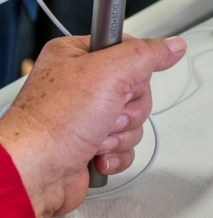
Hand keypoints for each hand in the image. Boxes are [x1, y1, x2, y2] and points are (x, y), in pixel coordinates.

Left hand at [0, 35, 185, 217]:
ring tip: (96, 135)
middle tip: (107, 112)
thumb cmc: (53, 122)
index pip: (128, 50)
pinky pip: (125, 144)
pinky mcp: (92, 143)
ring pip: (133, 119)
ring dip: (121, 133)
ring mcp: (86, 115)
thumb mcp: (109, 72)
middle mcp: (81, 84)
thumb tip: (172, 46)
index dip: (134, 70)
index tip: (124, 80)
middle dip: (127, 109)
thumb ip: (146, 54)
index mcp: (77, 55)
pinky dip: (116, 153)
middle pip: (136, 89)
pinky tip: (96, 153)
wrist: (35, 171)